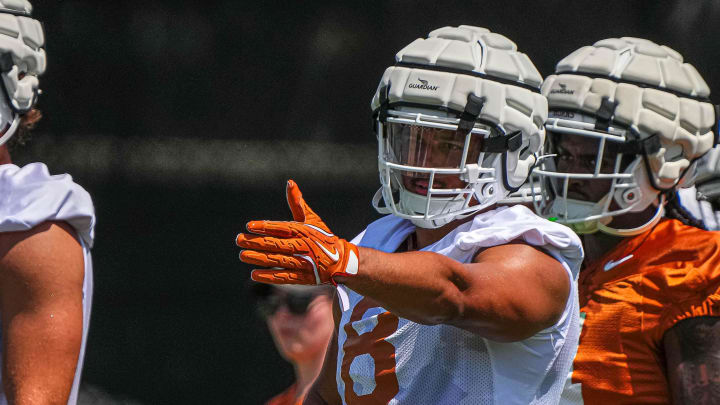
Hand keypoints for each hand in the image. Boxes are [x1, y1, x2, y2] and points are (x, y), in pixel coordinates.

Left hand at [236, 180, 358, 284]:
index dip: (265, 227)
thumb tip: (289, 182)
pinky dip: (270, 276)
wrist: (341, 260)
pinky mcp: (304, 277)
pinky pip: (285, 277)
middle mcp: (303, 246)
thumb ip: (297, 202)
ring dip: (259, 258)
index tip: (249, 226)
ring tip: (242, 255)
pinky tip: (254, 274)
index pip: (281, 227)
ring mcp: (304, 262)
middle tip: (239, 240)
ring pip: (278, 260)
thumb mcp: (312, 218)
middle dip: (256, 242)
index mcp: (303, 230)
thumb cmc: (322, 236)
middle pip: (276, 244)